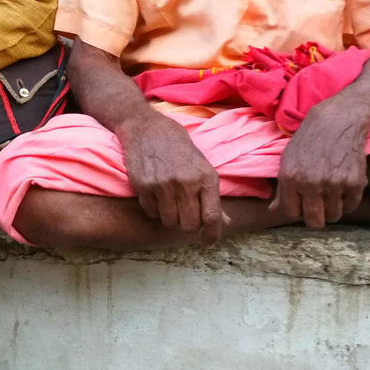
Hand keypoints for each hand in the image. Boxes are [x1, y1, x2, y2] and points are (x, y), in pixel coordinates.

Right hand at [118, 112, 224, 243]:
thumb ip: (212, 196)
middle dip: (188, 225)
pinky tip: (156, 194)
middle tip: (185, 214)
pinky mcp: (144, 186)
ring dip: (171, 218)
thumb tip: (225, 223)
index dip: (212, 234)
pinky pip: (152, 213)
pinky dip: (155, 209)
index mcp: (205, 177)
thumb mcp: (202, 166)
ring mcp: (163, 185)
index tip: (209, 241)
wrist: (146, 128)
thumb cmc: (178, 147)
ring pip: (170, 222)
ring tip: (170, 202)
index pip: (212, 217)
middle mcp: (186, 183)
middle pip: (190, 225)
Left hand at [270, 108, 367, 228]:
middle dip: (316, 218)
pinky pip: (351, 207)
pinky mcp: (355, 182)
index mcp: (290, 177)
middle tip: (318, 207)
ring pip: (334, 216)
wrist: (338, 119)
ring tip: (331, 192)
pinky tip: (343, 186)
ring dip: (333, 209)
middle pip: (315, 222)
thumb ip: (282, 187)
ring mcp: (334, 184)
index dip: (297, 211)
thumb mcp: (288, 159)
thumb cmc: (309, 139)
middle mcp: (311, 183)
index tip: (302, 205)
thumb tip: (274, 210)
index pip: (291, 213)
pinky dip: (348, 201)